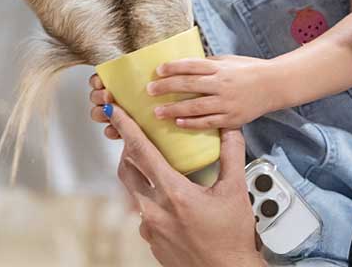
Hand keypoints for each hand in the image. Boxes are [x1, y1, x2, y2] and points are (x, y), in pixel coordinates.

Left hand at [89, 78, 263, 266]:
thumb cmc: (231, 238)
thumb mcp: (235, 190)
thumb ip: (231, 154)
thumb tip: (230, 129)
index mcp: (173, 193)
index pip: (141, 152)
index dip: (126, 128)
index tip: (115, 111)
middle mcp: (155, 210)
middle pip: (127, 170)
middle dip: (127, 150)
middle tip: (135, 137)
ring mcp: (150, 228)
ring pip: (135, 193)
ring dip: (141, 177)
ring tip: (158, 169)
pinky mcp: (151, 241)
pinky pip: (144, 213)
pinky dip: (152, 201)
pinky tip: (171, 201)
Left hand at [146, 55, 277, 129]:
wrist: (275, 85)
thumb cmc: (251, 70)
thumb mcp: (229, 60)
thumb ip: (209, 64)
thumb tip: (185, 67)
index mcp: (221, 68)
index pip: (193, 65)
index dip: (174, 67)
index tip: (158, 70)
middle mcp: (222, 84)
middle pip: (189, 85)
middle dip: (167, 88)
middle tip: (150, 90)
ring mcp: (227, 103)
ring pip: (195, 107)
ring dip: (174, 110)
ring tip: (157, 112)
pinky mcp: (232, 119)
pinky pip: (208, 122)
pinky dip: (192, 123)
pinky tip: (178, 123)